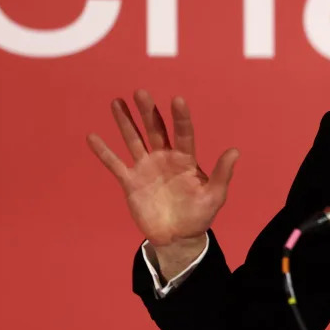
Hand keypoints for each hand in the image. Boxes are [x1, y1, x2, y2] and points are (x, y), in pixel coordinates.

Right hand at [87, 90, 239, 251]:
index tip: (177, 99)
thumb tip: (235, 150)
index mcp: (185, 159)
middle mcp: (164, 158)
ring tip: (118, 102)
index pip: (184, 133)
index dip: (180, 118)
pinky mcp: (130, 182)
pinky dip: (104, 151)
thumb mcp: (214, 196)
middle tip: (141, 92)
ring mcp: (146, 168)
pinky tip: (93, 136)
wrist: (178, 237)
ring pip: (133, 140)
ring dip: (125, 122)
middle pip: (155, 130)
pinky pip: (114, 164)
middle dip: (148, 112)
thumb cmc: (199, 214)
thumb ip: (222, 174)